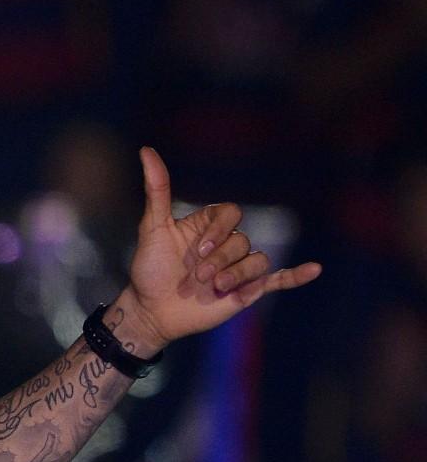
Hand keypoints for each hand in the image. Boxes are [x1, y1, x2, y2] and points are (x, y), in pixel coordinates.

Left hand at [118, 146, 321, 352]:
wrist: (151, 311)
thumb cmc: (150, 269)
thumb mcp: (152, 228)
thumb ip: (157, 191)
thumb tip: (146, 151)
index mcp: (210, 225)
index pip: (231, 213)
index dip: (219, 230)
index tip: (198, 250)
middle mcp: (227, 243)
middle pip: (242, 241)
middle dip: (220, 260)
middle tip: (198, 277)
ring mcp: (238, 267)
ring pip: (257, 261)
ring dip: (238, 274)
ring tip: (215, 288)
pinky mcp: (247, 290)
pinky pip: (278, 279)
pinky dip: (296, 275)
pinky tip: (315, 269)